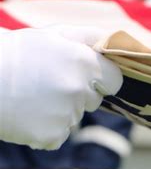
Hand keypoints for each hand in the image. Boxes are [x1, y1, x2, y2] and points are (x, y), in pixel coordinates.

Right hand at [0, 26, 122, 149]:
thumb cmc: (16, 53)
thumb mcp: (54, 33)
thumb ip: (90, 37)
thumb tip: (114, 42)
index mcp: (85, 63)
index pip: (115, 81)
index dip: (102, 80)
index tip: (87, 77)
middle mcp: (80, 89)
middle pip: (94, 100)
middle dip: (79, 94)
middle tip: (48, 83)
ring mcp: (66, 114)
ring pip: (75, 117)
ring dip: (60, 111)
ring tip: (33, 97)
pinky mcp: (51, 135)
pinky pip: (59, 134)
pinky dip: (46, 129)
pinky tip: (27, 114)